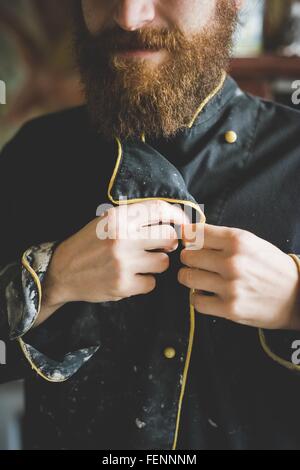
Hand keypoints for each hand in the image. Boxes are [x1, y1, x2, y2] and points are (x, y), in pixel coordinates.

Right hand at [35, 201, 188, 326]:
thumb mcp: (106, 221)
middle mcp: (122, 238)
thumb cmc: (88, 243)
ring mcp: (123, 263)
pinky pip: (151, 283)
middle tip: (160, 246)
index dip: (179, 216)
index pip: (160, 209)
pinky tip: (130, 277)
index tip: (185, 225)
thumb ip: (134, 217)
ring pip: (164, 262)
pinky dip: (145, 282)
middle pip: (169, 237)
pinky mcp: (122, 285)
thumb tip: (173, 220)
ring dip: (156, 263)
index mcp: (118, 218)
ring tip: (140, 263)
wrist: (62, 271)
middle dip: (169, 242)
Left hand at [178, 224, 299, 330]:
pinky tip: (206, 295)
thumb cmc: (270, 266)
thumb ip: (221, 238)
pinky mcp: (230, 308)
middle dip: (188, 259)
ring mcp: (230, 286)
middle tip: (196, 264)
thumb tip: (188, 234)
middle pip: (188, 256)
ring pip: (187, 278)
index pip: (196, 233)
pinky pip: (196, 302)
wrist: (296, 295)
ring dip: (189, 278)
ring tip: (198, 279)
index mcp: (238, 240)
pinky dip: (197, 298)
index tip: (189, 243)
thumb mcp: (251, 242)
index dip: (188, 238)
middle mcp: (233, 261)